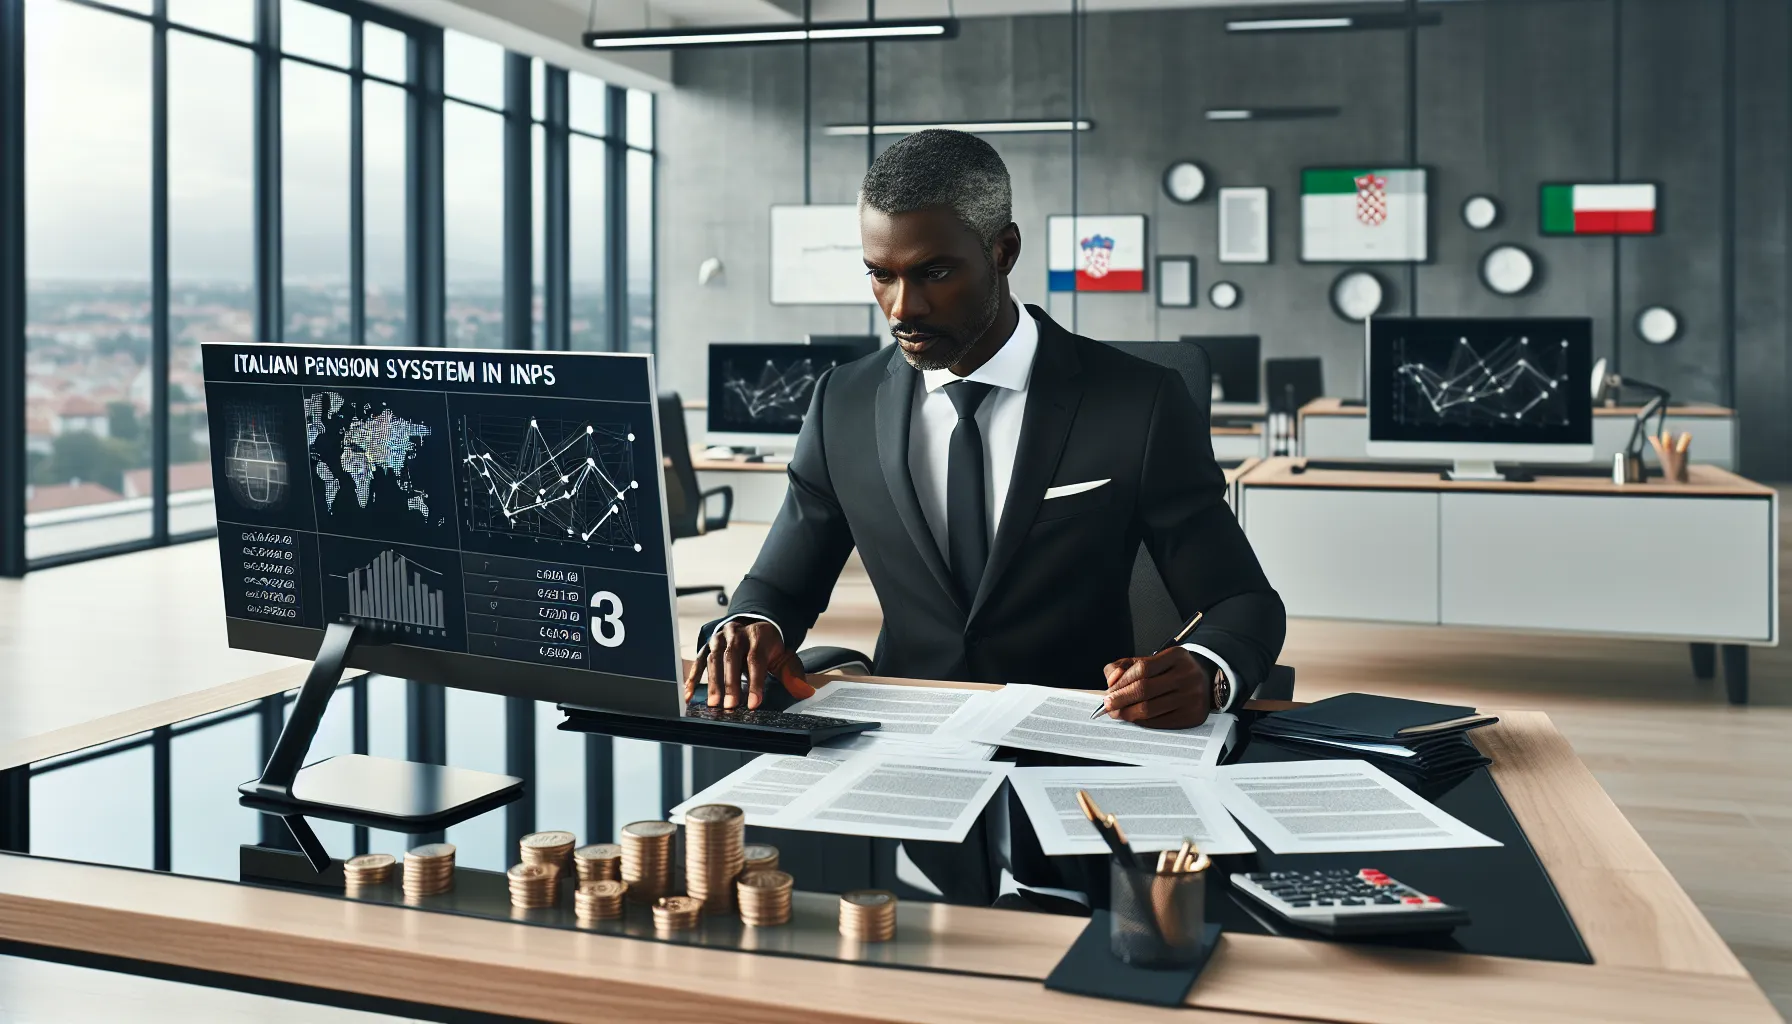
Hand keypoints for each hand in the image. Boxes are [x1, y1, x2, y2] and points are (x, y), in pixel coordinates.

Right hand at [682, 619, 811, 709]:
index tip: (754, 703)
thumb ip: (792, 673)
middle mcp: (737, 634)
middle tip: (730, 706)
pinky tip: (689, 695)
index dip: (754, 682)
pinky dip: (693, 678)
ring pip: (714, 659)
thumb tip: (805, 692)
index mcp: (758, 635)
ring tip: (713, 704)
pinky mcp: (707, 645)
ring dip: (713, 683)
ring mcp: (720, 638)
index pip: (756, 659)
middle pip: (732, 658)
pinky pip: (699, 661)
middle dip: (730, 684)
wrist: (752, 623)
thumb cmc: (767, 645)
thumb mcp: (783, 655)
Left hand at [1099, 648, 1212, 728]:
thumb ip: (1125, 666)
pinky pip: (1160, 722)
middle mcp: (1187, 675)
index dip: (1122, 681)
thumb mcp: (1152, 660)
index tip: (1109, 691)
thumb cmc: (1171, 672)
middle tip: (1108, 706)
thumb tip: (1112, 681)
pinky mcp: (1193, 715)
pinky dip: (1142, 722)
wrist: (1205, 682)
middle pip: (1145, 689)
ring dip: (1128, 713)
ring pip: (1150, 709)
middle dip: (1121, 699)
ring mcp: (1192, 696)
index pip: (1142, 668)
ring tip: (1118, 713)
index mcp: (1177, 656)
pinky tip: (1134, 718)